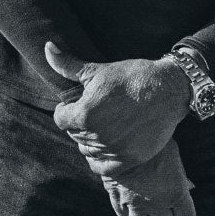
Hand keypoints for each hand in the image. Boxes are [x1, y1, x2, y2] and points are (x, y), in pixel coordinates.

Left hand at [45, 41, 189, 176]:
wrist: (167, 89)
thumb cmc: (131, 77)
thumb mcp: (96, 70)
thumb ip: (67, 65)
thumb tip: (47, 47)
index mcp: (84, 114)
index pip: (61, 120)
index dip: (66, 111)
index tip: (75, 105)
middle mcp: (97, 135)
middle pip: (74, 134)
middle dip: (79, 124)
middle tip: (93, 113)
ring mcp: (114, 149)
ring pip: (87, 150)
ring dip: (90, 140)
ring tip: (102, 126)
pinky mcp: (130, 159)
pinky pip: (103, 168)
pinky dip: (99, 160)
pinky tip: (105, 147)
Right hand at [101, 140, 196, 215]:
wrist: (124, 133)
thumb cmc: (153, 141)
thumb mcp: (174, 155)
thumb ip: (180, 175)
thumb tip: (186, 186)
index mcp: (176, 192)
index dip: (184, 214)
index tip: (181, 208)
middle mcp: (157, 203)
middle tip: (162, 207)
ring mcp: (135, 202)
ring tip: (144, 207)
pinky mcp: (116, 197)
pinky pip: (122, 214)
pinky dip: (125, 210)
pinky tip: (128, 198)